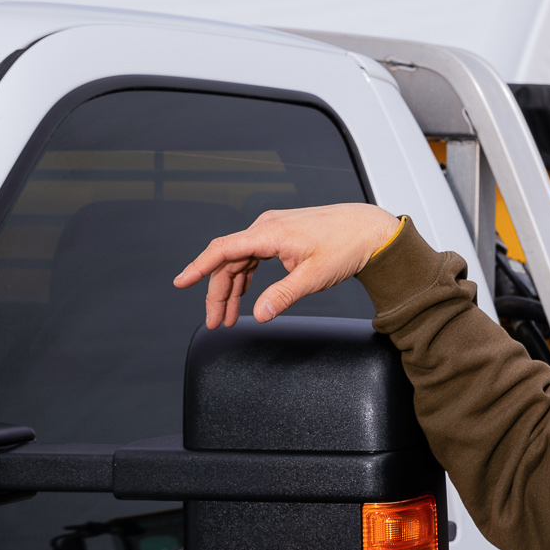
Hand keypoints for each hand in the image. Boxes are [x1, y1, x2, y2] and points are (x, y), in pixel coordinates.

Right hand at [173, 203, 401, 328]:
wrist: (368, 230)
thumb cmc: (345, 246)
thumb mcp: (313, 277)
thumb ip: (282, 296)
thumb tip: (260, 315)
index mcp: (269, 233)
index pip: (223, 250)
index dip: (198, 267)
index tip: (181, 282)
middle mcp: (266, 227)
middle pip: (228, 261)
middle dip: (218, 293)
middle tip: (215, 322)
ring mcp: (272, 230)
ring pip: (240, 261)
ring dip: (231, 289)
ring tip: (227, 317)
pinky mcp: (280, 236)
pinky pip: (252, 257)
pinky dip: (245, 278)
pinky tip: (243, 296)